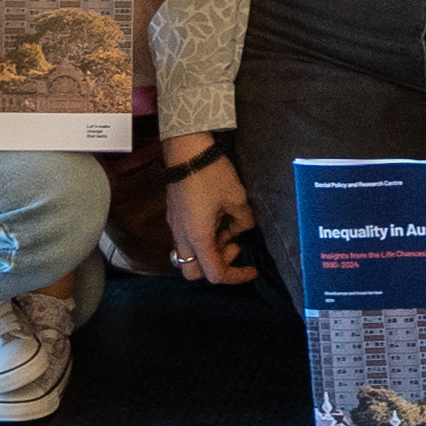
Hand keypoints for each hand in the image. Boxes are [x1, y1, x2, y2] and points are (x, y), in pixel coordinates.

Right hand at [162, 140, 257, 283]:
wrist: (186, 149)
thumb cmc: (212, 174)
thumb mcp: (237, 198)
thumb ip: (244, 220)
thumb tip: (242, 228)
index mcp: (198, 238)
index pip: (215, 273)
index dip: (236, 276)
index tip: (252, 270)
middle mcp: (182, 237)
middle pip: (194, 272)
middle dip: (216, 265)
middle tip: (233, 244)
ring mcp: (175, 226)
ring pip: (189, 255)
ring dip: (210, 249)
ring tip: (228, 225)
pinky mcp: (174, 215)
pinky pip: (186, 239)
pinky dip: (203, 237)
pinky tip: (216, 216)